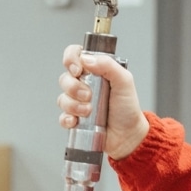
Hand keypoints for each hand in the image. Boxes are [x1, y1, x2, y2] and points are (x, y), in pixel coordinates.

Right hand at [58, 43, 148, 160]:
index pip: (75, 55)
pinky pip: (62, 116)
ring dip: (74, 105)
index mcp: (95, 71)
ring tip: (89, 111)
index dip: (71, 59)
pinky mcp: (74, 119)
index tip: (78, 70)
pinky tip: (77, 121)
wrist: (128, 136)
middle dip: (74, 87)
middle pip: (65, 78)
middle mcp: (84, 84)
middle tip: (88, 95)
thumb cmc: (128, 109)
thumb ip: (108, 65)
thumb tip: (87, 58)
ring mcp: (77, 102)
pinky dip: (67, 119)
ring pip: (62, 98)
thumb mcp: (124, 81)